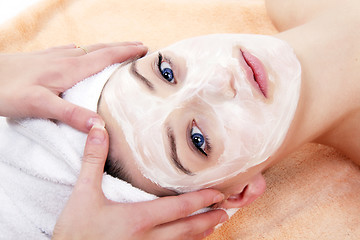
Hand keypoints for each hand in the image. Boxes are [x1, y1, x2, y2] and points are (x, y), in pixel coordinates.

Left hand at [0, 42, 146, 131]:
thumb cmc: (6, 90)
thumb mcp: (39, 105)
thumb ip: (71, 115)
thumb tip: (100, 125)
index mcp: (69, 69)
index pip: (105, 57)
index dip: (126, 53)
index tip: (145, 50)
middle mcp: (65, 59)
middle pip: (100, 49)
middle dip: (122, 47)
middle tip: (140, 47)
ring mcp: (53, 57)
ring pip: (87, 49)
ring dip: (106, 48)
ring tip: (118, 51)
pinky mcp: (43, 59)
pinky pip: (71, 52)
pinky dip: (85, 51)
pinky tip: (80, 53)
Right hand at [52, 123, 227, 239]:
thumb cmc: (75, 232)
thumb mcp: (82, 194)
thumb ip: (93, 161)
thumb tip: (98, 129)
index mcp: (139, 218)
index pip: (179, 207)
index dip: (202, 200)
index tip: (219, 194)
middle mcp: (148, 238)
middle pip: (187, 228)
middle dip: (208, 219)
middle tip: (226, 211)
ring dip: (201, 234)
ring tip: (215, 227)